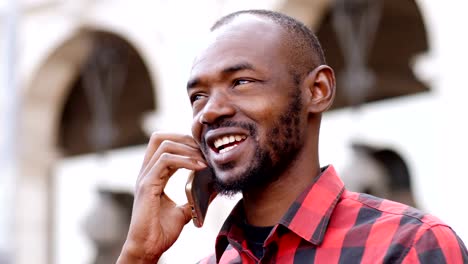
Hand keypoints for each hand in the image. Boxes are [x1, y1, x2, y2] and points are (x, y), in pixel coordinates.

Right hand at [117, 132, 206, 263]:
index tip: (204, 150)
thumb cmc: (161, 231)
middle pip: (160, 137)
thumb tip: (214, 188)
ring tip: (204, 159)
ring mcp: (145, 177)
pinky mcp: (146, 185)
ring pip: (163, 144)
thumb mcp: (184, 210)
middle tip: (204, 150)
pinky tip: (199, 167)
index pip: (165, 144)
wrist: (149, 248)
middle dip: (185, 138)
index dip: (185, 141)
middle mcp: (146, 172)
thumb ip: (195, 198)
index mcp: (153, 175)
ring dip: (187, 148)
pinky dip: (185, 160)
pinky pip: (165, 161)